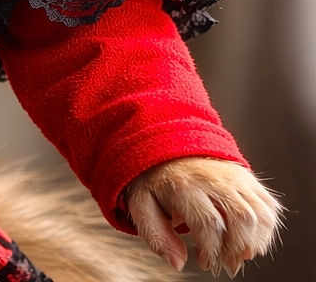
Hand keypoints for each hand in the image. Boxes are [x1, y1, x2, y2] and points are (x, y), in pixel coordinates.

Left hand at [127, 157, 281, 275]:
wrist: (167, 146)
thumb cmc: (156, 182)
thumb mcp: (141, 204)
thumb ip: (155, 234)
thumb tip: (178, 263)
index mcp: (183, 185)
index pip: (209, 223)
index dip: (211, 251)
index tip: (204, 263)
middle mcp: (212, 178)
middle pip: (240, 217)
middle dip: (237, 249)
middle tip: (226, 264)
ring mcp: (232, 176)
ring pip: (259, 212)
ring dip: (255, 242)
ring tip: (239, 255)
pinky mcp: (246, 177)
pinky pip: (268, 206)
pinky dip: (266, 230)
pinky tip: (250, 241)